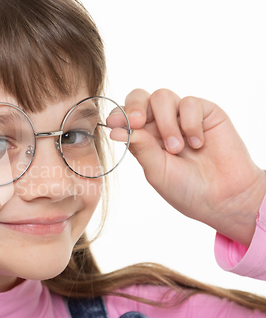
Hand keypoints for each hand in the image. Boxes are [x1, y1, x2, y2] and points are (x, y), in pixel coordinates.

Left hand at [111, 89, 265, 246]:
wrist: (224, 197)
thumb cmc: (187, 189)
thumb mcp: (157, 171)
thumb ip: (140, 148)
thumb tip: (115, 130)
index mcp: (144, 138)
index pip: (125, 116)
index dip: (119, 115)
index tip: (115, 124)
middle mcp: (160, 124)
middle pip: (140, 97)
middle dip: (134, 106)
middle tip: (137, 123)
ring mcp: (182, 116)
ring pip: (162, 97)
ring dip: (166, 123)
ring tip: (177, 149)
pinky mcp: (205, 112)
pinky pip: (189, 102)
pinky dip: (190, 123)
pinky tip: (198, 144)